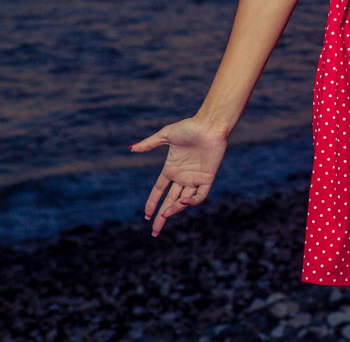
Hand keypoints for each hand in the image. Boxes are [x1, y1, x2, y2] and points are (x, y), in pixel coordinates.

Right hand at [129, 116, 227, 236]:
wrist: (210, 125)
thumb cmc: (189, 127)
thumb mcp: (166, 135)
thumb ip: (150, 143)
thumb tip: (131, 149)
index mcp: (172, 168)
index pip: (159, 190)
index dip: (152, 202)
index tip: (146, 215)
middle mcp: (183, 176)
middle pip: (170, 201)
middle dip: (162, 216)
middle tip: (154, 231)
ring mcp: (195, 178)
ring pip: (183, 200)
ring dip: (174, 210)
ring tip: (164, 216)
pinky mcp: (208, 177)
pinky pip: (200, 195)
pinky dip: (192, 201)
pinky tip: (182, 203)